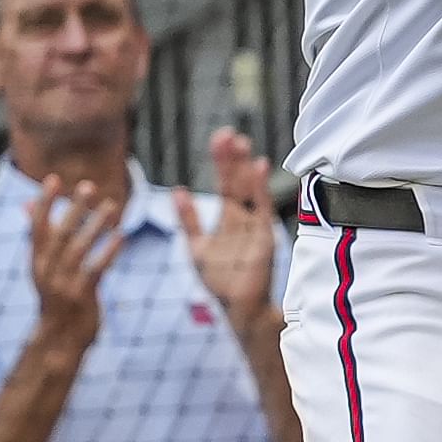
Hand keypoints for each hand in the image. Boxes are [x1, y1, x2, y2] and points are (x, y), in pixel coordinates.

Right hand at [26, 175, 125, 350]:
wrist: (60, 338)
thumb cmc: (57, 295)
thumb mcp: (44, 266)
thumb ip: (41, 236)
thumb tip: (25, 204)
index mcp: (37, 262)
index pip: (37, 228)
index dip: (44, 203)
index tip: (53, 179)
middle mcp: (46, 271)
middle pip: (59, 234)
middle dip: (73, 209)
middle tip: (88, 186)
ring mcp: (62, 284)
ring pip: (78, 249)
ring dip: (94, 226)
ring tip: (111, 206)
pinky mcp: (80, 296)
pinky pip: (95, 269)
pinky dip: (108, 252)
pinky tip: (121, 236)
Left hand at [177, 129, 276, 332]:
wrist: (241, 307)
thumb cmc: (220, 281)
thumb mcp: (197, 248)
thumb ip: (188, 220)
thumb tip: (178, 190)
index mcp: (227, 219)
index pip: (226, 183)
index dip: (222, 161)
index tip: (220, 138)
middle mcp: (243, 218)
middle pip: (237, 182)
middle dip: (232, 159)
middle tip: (227, 134)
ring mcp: (254, 226)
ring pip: (248, 191)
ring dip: (243, 168)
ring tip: (240, 143)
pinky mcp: (263, 237)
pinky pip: (260, 208)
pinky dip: (259, 188)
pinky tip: (258, 167)